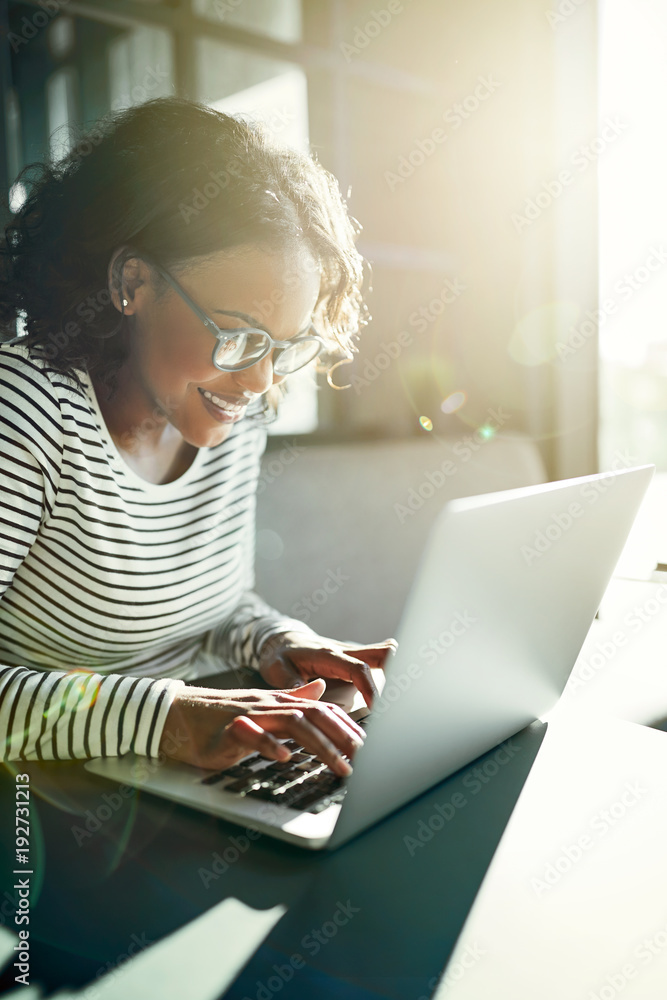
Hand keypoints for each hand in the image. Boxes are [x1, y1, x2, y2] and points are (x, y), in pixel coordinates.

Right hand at [159, 680, 364, 776]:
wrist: (175, 713)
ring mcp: (249, 715)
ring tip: (340, 766)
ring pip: (291, 724)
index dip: (348, 727)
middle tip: (365, 760)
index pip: (322, 710)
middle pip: (315, 716)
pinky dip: (268, 745)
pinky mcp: (226, 730)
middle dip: (344, 738)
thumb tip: (320, 690)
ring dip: (320, 746)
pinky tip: (284, 757)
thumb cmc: (218, 716)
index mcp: (279, 702)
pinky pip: (249, 734)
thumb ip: (293, 699)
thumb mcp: (262, 707)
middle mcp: (269, 705)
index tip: (369, 747)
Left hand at [258, 631, 397, 707]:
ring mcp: (350, 655)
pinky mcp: (352, 660)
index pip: (356, 669)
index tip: (377, 708)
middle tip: (403, 694)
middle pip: (380, 653)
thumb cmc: (278, 655)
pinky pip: (376, 662)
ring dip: (397, 669)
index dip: (370, 688)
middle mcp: (343, 652)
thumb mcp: (275, 668)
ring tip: (404, 697)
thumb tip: (307, 693)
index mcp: (327, 655)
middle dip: (397, 668)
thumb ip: (291, 682)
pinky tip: (396, 690)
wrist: (280, 639)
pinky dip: (389, 672)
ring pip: (382, 655)